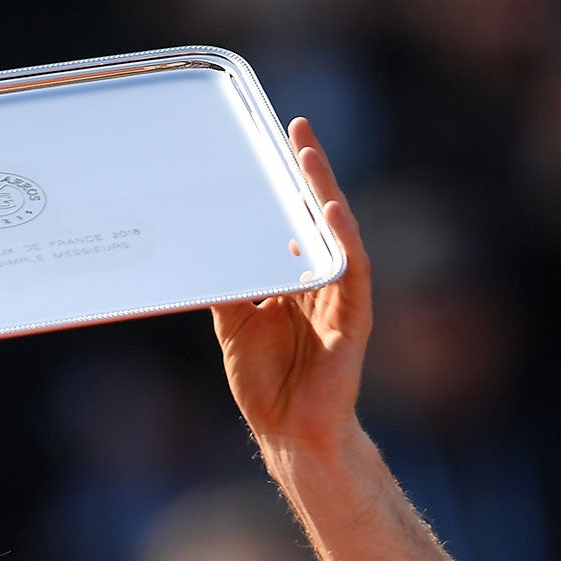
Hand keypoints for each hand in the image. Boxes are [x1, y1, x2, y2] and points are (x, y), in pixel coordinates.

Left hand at [211, 118, 371, 454]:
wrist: (287, 431)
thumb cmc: (266, 382)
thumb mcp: (235, 323)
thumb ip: (229, 284)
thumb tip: (207, 244)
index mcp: (296, 280)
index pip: (296, 220)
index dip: (290, 182)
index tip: (277, 139)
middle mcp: (321, 282)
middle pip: (317, 217)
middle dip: (310, 173)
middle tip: (296, 129)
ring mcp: (340, 298)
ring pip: (337, 236)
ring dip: (325, 194)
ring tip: (309, 157)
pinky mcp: (353, 319)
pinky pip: (352, 272)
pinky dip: (342, 241)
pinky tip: (330, 212)